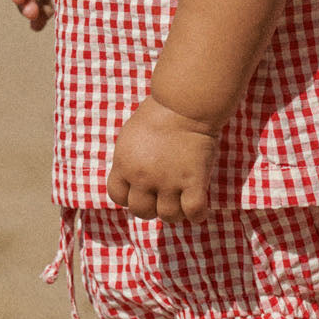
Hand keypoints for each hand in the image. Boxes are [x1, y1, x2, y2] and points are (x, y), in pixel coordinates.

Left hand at [107, 94, 218, 222]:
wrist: (185, 103)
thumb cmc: (160, 112)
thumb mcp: (131, 135)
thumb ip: (130, 159)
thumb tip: (133, 176)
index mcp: (124, 164)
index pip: (118, 196)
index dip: (130, 196)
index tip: (143, 189)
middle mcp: (142, 177)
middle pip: (141, 211)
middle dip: (152, 206)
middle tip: (164, 194)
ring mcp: (168, 181)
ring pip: (168, 216)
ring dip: (176, 211)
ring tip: (183, 199)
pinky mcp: (193, 181)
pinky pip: (194, 212)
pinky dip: (198, 214)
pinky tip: (200, 205)